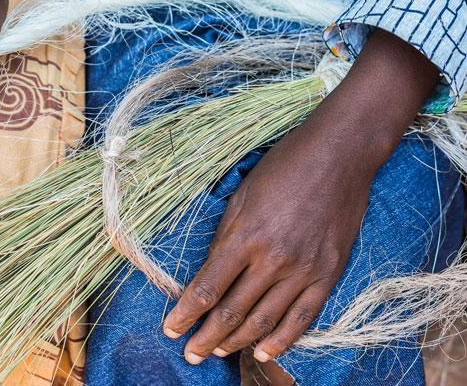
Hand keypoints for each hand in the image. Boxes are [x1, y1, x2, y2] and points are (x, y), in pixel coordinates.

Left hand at [162, 30, 440, 363]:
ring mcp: (304, 271)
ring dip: (237, 343)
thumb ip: (226, 238)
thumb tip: (211, 274)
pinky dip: (282, 340)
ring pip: (264, 322)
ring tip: (218, 353)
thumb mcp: (241, 197)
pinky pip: (303, 318)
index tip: (171, 329)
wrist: (338, 156)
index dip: (185, 314)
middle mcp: (273, 260)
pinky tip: (264, 352)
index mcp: (245, 236)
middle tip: (190, 353)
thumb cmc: (283, 168)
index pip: (207, 289)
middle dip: (206, 338)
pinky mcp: (328, 274)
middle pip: (232, 313)